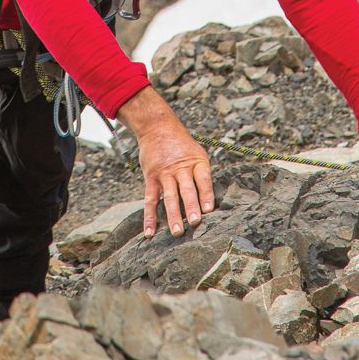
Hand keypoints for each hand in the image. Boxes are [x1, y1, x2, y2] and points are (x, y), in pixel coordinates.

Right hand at [118, 86, 213, 236]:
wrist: (157, 127)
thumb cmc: (182, 145)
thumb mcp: (197, 153)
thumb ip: (202, 175)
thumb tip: (209, 205)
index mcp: (196, 161)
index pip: (203, 179)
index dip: (206, 194)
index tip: (209, 210)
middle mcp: (181, 168)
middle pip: (187, 189)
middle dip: (191, 206)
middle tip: (195, 222)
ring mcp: (164, 173)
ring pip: (169, 196)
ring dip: (173, 215)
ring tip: (177, 232)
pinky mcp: (151, 177)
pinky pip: (150, 199)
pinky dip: (149, 217)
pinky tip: (150, 232)